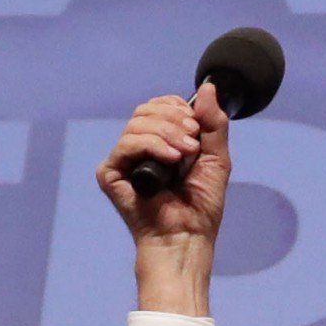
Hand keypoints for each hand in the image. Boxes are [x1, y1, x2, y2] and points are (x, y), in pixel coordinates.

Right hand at [97, 86, 231, 314]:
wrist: (187, 239)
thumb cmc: (200, 207)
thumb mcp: (216, 158)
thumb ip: (213, 123)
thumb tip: (207, 86)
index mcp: (159, 142)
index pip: (160, 106)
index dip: (178, 108)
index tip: (197, 128)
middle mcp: (138, 148)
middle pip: (147, 109)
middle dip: (174, 119)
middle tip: (193, 143)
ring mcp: (123, 160)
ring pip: (138, 124)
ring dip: (167, 133)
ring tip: (185, 156)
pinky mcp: (109, 174)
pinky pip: (126, 144)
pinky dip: (151, 146)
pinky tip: (171, 160)